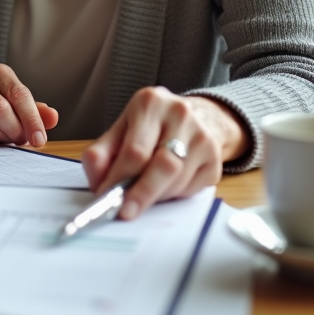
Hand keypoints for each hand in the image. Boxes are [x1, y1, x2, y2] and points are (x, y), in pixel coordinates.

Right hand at [0, 64, 58, 146]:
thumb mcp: (18, 107)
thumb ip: (36, 112)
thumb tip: (53, 117)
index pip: (19, 94)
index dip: (32, 119)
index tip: (39, 140)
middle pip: (1, 109)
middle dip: (16, 130)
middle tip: (21, 141)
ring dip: (2, 138)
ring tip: (5, 139)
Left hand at [81, 87, 248, 219]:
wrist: (194, 118)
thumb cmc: (149, 127)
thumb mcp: (121, 130)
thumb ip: (102, 153)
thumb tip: (97, 181)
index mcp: (150, 103)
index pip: (135, 149)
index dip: (119, 177)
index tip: (107, 196)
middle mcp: (180, 114)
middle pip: (162, 165)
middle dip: (141, 193)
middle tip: (125, 211)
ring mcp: (202, 136)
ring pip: (177, 180)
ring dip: (155, 196)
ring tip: (141, 194)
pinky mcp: (215, 158)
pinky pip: (192, 188)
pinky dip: (173, 195)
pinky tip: (164, 187)